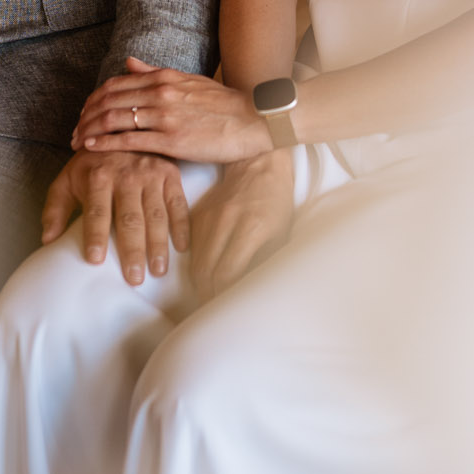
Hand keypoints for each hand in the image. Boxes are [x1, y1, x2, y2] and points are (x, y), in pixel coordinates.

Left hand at [40, 149, 189, 284]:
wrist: (121, 128)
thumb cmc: (91, 163)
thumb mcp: (67, 179)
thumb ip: (55, 208)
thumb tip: (48, 240)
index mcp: (98, 176)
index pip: (97, 211)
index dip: (95, 236)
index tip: (95, 260)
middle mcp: (126, 175)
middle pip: (130, 218)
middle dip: (132, 250)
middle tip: (134, 278)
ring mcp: (151, 174)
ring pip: (156, 215)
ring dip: (158, 245)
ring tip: (158, 270)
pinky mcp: (170, 174)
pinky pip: (178, 204)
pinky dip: (181, 226)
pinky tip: (181, 248)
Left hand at [73, 58, 271, 164]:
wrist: (254, 120)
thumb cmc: (223, 104)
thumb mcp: (188, 80)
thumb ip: (155, 72)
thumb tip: (129, 61)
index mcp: (163, 78)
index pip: (115, 84)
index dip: (93, 99)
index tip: (84, 113)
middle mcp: (160, 92)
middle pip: (108, 101)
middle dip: (86, 117)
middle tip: (74, 132)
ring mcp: (164, 116)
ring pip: (113, 119)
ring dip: (90, 131)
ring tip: (77, 143)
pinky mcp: (171, 140)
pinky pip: (129, 140)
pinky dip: (105, 143)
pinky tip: (92, 149)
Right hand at [190, 150, 295, 300]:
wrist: (258, 163)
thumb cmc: (276, 201)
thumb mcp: (281, 232)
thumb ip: (267, 261)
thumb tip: (255, 291)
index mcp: (252, 227)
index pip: (227, 273)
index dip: (224, 297)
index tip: (228, 308)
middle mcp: (226, 221)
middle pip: (206, 271)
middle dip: (209, 296)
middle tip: (215, 310)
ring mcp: (210, 217)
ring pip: (196, 262)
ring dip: (201, 285)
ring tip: (210, 298)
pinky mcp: (199, 215)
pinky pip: (192, 249)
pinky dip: (197, 267)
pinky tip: (206, 277)